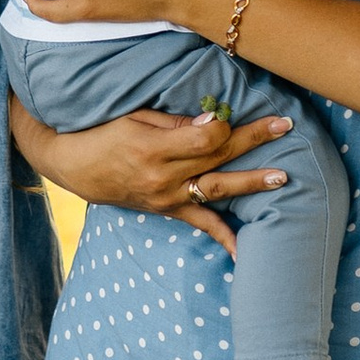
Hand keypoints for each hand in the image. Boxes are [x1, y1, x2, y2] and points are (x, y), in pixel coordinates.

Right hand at [33, 107, 292, 253]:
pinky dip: (224, 236)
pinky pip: (200, 223)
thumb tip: (214, 120)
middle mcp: (163, 177)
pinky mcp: (167, 209)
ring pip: (217, 190)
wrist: (73, 165)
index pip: (204, 138)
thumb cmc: (102, 131)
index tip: (234, 110)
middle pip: (218, 158)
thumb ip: (174, 123)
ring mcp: (166, 197)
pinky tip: (245, 249)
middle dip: (253, 140)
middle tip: (286, 127)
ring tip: (283, 177)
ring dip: (252, 183)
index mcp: (153, 149)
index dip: (224, 124)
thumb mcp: (133, 117)